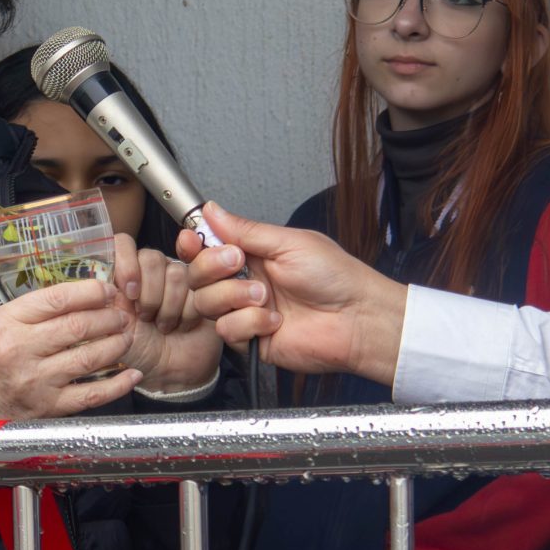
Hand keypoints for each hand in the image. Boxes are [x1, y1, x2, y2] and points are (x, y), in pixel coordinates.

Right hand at [0, 277, 140, 419]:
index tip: (108, 290)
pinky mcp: (46, 408)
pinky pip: (90, 395)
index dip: (90, 292)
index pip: (58, 299)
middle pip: (78, 326)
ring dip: (116, 345)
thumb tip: (82, 296)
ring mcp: (35, 382)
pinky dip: (117, 385)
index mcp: (6, 322)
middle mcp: (21, 350)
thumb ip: (34, 310)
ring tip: (127, 336)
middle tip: (122, 314)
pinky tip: (132, 374)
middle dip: (109, 317)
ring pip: (88, 358)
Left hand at [111, 234, 222, 394]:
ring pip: (176, 272)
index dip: (127, 263)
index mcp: (123, 273)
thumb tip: (98, 278)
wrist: (169, 373)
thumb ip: (101, 302)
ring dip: (168, 307)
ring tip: (163, 326)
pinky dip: (188, 314)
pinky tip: (182, 327)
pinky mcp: (202, 290)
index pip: (122, 243)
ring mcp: (177, 278)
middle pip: (151, 256)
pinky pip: (198, 289)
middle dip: (149, 293)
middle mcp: (149, 270)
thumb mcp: (108, 329)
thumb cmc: (136, 350)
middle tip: (146, 318)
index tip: (129, 294)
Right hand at [178, 204, 410, 383]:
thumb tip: (213, 210)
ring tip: (265, 295)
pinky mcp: (251, 338)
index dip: (193, 242)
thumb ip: (246, 230)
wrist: (357, 319)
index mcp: (254, 253)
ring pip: (206, 303)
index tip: (192, 238)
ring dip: (234, 295)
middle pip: (198, 275)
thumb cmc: (336, 277)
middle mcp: (245, 281)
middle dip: (212, 266)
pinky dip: (250, 323)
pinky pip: (226, 330)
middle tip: (237, 261)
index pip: (208, 246)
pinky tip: (275, 320)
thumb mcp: (289, 242)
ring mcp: (246, 311)